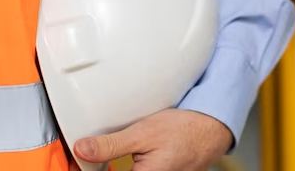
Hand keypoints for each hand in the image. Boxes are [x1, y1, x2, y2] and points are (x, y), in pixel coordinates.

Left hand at [73, 109, 231, 170]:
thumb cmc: (185, 130)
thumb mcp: (142, 134)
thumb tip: (83, 150)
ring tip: (123, 151)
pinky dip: (134, 163)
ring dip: (119, 164)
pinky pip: (140, 170)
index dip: (94, 167)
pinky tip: (133, 154)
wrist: (211, 128)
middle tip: (100, 151)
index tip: (85, 159)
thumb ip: (110, 145)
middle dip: (106, 164)